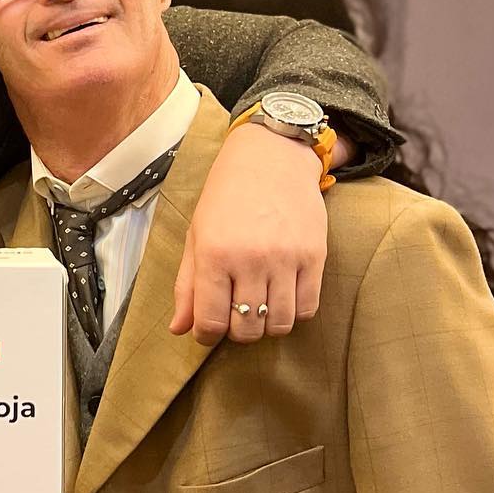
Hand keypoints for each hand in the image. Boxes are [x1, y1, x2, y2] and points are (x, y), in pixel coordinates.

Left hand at [170, 123, 335, 344]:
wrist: (271, 158)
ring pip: (280, 324)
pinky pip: (308, 307)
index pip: (211, 320)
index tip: (208, 329)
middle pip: (247, 328)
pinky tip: (283, 298)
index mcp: (214, 253)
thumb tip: (178, 328)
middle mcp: (250, 258)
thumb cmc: (227, 196)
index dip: (207, 334)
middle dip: (237, 332)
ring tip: (260, 308)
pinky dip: (294, 313)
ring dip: (267, 325)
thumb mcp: (197, 235)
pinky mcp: (315, 256)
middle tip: (235, 316)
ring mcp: (286, 258)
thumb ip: (187, 285)